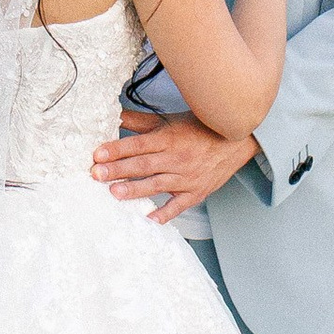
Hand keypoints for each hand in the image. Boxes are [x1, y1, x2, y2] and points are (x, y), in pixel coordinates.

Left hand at [92, 104, 257, 222]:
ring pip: (157, 184)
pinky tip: (149, 219)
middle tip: (97, 174)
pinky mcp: (196, 192)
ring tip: (115, 193)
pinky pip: (179, 205)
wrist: (237, 141)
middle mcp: (177, 157)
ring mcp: (187, 177)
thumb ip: (141, 121)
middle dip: (119, 169)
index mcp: (169, 138)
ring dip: (135, 189)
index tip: (97, 154)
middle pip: (144, 164)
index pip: (139, 144)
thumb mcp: (170, 120)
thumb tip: (115, 114)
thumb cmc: (200, 129)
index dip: (118, 149)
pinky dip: (166, 213)